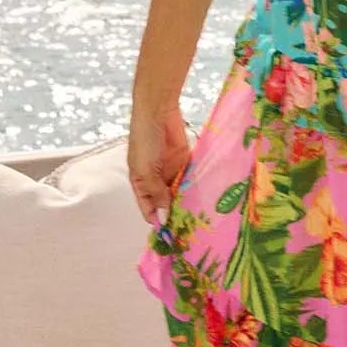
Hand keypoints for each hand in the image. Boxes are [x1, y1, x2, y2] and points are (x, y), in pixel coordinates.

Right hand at [128, 101, 193, 226]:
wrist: (158, 111)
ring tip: (199, 219)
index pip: (148, 208)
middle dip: (174, 214)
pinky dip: (195, 189)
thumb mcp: (145, 169)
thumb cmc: (144, 139)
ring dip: (186, 203)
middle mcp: (156, 181)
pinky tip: (205, 200)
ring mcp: (171, 172)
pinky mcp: (185, 163)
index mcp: (141, 183)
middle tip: (189, 231)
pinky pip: (190, 180)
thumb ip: (155, 191)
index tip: (170, 236)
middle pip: (165, 203)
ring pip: (179, 194)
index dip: (157, 220)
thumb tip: (164, 214)